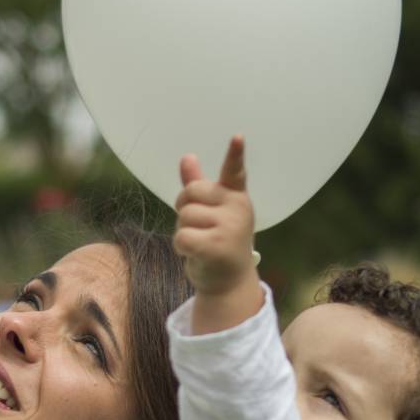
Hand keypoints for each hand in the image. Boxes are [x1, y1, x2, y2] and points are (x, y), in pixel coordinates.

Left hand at [174, 135, 256, 296]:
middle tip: (196, 225)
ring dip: (183, 231)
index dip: (235, 154)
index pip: (235, 171)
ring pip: (185, 216)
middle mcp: (237, 208)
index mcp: (235, 196)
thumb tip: (187, 157)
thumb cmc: (218, 242)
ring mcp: (230, 227)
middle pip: (191, 192)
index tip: (238, 136)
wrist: (229, 282)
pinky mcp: (217, 246)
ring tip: (199, 242)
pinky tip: (194, 253)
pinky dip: (181, 246)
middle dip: (184, 207)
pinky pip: (183, 236)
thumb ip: (199, 186)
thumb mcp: (211, 212)